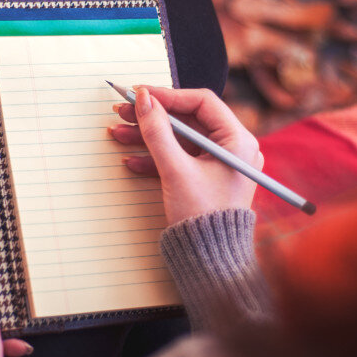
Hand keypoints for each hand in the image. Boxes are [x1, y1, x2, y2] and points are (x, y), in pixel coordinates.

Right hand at [109, 87, 262, 224]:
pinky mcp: (207, 178)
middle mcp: (233, 148)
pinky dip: (156, 157)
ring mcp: (219, 163)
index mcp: (238, 140)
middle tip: (123, 110)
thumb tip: (143, 99)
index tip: (139, 93)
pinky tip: (131, 159)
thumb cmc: (202, 218)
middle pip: (188, 119)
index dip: (167, 95)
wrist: (210, 262)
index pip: (201, 102)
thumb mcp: (175, 170)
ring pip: (180, 139)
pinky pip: (180, 158)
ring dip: (148, 136)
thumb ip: (157, 132)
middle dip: (152, 117)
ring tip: (118, 132)